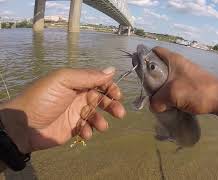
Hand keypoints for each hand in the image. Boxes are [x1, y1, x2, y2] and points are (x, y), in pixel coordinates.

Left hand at [0, 67, 125, 152]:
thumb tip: (112, 69)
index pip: (99, 82)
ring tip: (101, 127)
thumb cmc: (43, 99)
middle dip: (111, 106)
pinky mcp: (73, 128)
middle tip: (119, 113)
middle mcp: (78, 96)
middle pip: (101, 99)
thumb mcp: (63, 80)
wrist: (23, 125)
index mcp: (77, 82)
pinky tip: (83, 133)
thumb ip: (88, 76)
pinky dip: (88, 131)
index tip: (117, 95)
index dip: (110, 88)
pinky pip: (87, 128)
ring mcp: (76, 113)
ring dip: (101, 120)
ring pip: (96, 115)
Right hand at [150, 47, 217, 114]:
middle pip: (158, 68)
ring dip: (161, 90)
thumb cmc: (197, 91)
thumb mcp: (171, 95)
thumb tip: (154, 106)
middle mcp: (179, 64)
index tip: (138, 71)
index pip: (154, 51)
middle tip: (147, 91)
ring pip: (166, 80)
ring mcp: (186, 75)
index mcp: (173, 59)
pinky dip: (170, 95)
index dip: (144, 58)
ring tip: (158, 101)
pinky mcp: (191, 85)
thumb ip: (157, 100)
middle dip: (151, 80)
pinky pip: (174, 88)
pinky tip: (169, 104)